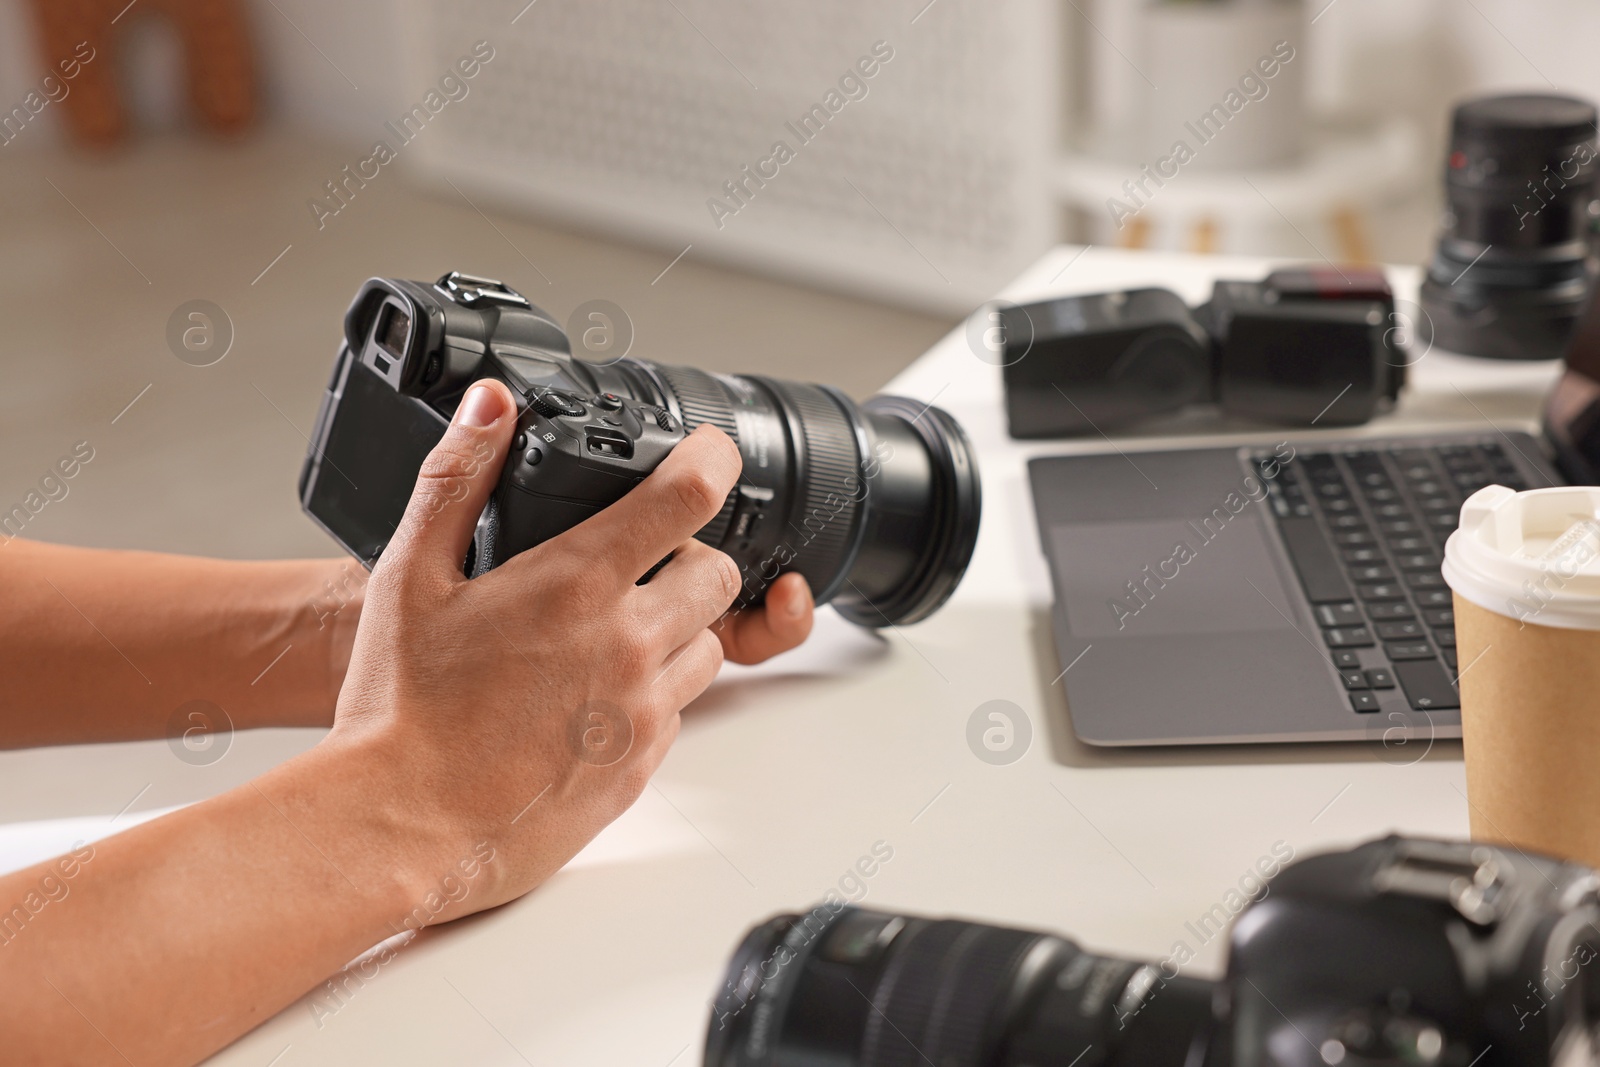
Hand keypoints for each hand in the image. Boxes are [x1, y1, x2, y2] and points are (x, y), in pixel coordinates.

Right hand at [327, 379, 805, 919]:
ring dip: (676, 629)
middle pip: (718, 573)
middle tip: (633, 568)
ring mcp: (640, 711)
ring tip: (605, 638)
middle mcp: (626, 645)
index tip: (710, 453)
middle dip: (688, 557)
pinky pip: (678, 713)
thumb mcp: (408, 574)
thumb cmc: (400, 709)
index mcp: (577, 584)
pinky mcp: (639, 767)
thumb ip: (457, 478)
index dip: (711, 460)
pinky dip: (653, 694)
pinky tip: (590, 698)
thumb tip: (491, 405)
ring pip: (708, 646)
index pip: (686, 497)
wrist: (400, 826)